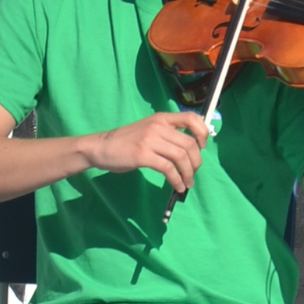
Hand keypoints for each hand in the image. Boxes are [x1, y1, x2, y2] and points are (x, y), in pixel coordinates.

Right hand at [86, 112, 209, 192]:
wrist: (101, 147)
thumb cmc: (126, 141)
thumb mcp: (148, 130)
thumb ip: (167, 134)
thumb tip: (190, 150)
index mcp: (161, 118)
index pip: (191, 118)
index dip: (202, 132)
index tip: (202, 147)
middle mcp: (158, 126)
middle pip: (189, 144)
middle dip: (196, 162)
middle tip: (193, 173)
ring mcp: (150, 140)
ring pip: (181, 157)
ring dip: (188, 173)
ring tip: (187, 183)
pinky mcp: (142, 155)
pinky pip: (168, 169)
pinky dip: (176, 180)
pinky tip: (177, 186)